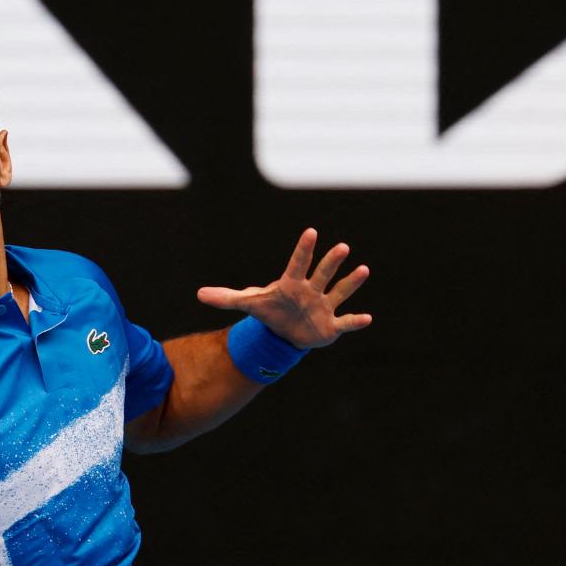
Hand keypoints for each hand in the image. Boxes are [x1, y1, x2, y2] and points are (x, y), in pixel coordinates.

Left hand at [197, 228, 371, 348]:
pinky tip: (366, 318)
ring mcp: (323, 306)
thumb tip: (199, 294)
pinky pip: (346, 321)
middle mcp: (311, 290)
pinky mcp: (331, 325)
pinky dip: (355, 321)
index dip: (303, 250)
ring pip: (339, 292)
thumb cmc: (270, 311)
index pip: (297, 263)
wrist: (285, 332)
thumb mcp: (248, 304)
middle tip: (342, 247)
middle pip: (321, 274)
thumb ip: (226, 298)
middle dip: (331, 262)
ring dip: (351, 282)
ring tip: (363, 269)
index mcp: (291, 284)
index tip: (311, 232)